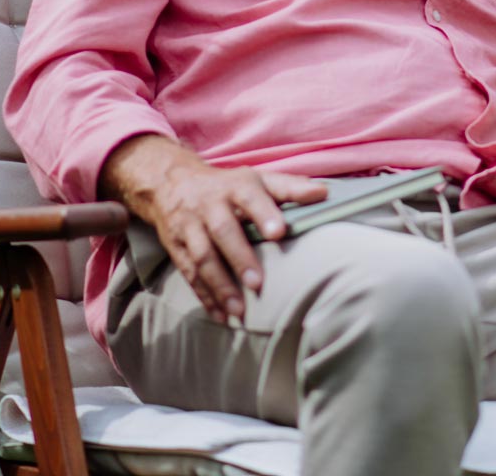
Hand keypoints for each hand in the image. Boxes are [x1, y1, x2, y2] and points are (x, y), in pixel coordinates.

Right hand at [101, 135, 326, 319]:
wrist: (172, 182)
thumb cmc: (228, 185)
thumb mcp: (257, 179)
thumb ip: (290, 187)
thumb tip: (323, 193)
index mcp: (235, 186)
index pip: (250, 197)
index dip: (264, 213)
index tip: (278, 232)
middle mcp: (210, 205)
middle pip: (222, 231)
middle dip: (239, 258)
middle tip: (257, 283)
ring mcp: (190, 226)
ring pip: (202, 256)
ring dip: (219, 285)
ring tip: (239, 311)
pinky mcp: (176, 246)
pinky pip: (189, 273)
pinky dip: (204, 296)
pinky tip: (220, 315)